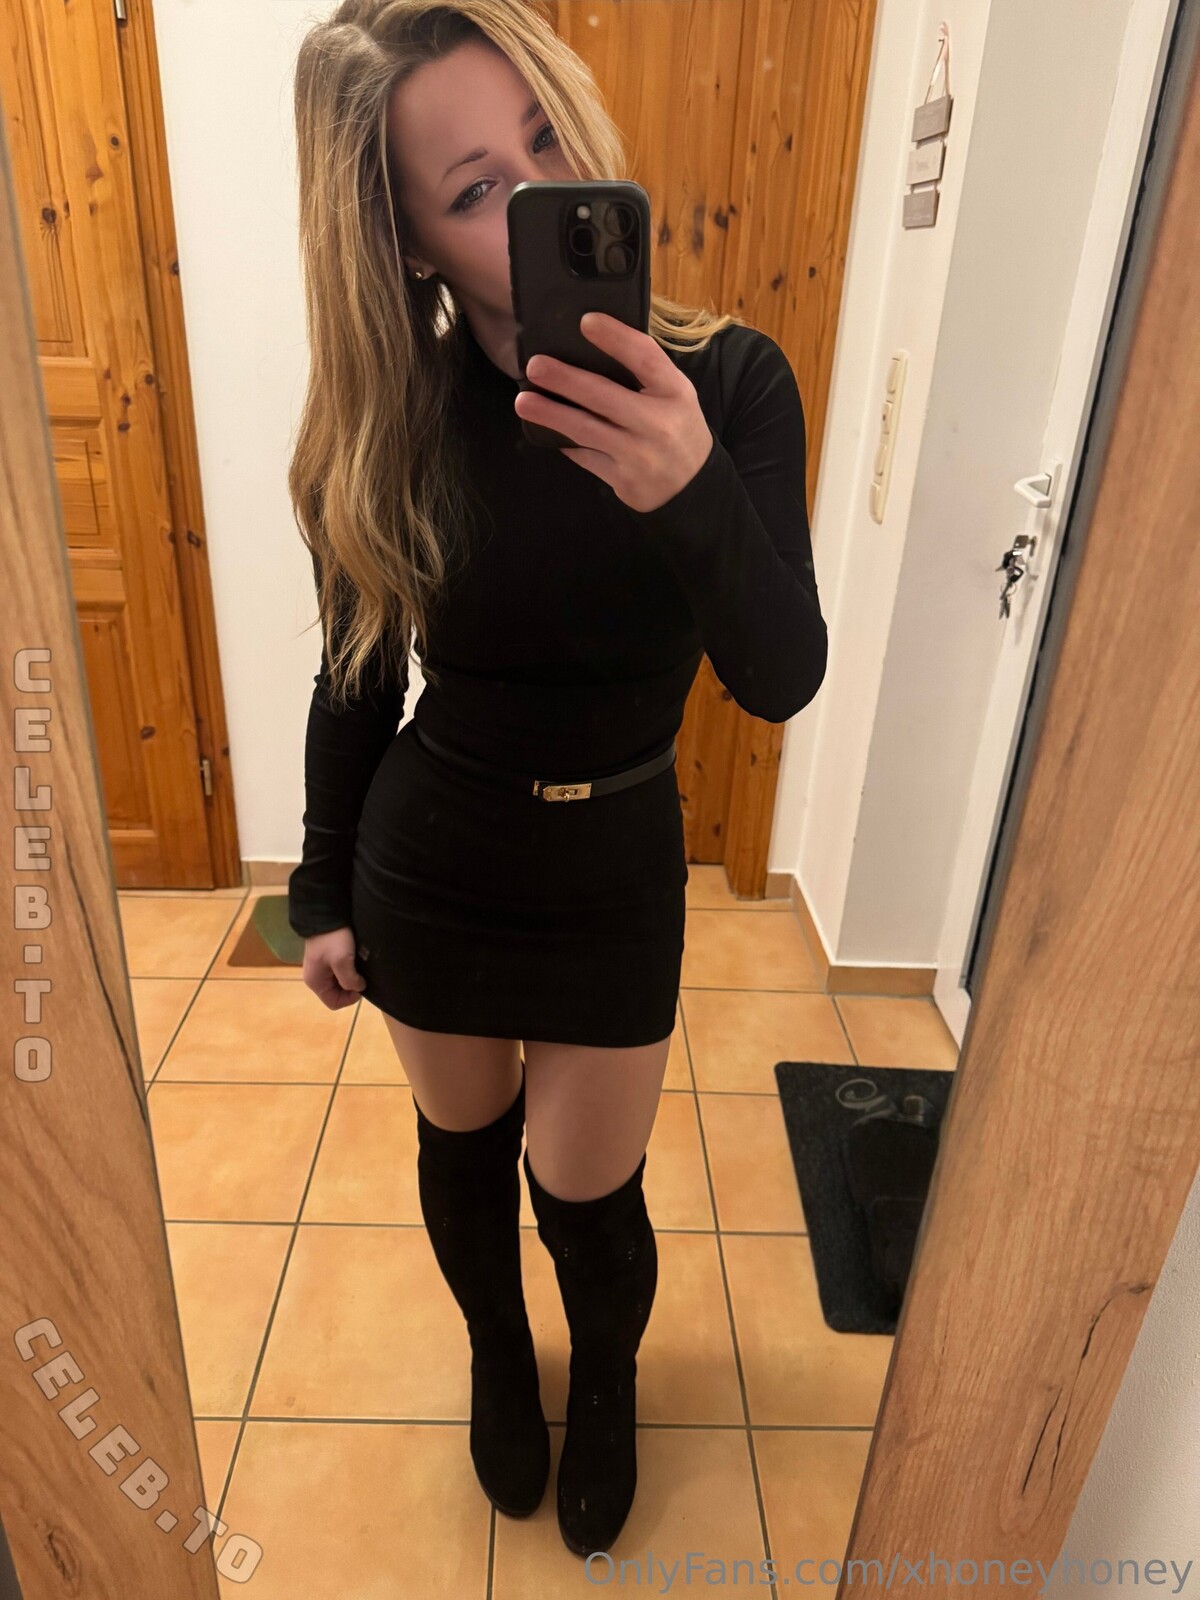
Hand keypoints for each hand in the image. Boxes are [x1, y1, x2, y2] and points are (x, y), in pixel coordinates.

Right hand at [301, 925, 365, 1009]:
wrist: (326, 914)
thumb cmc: (332, 939)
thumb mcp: (342, 961)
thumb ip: (350, 979)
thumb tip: (359, 988)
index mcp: (316, 982)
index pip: (334, 1003)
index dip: (349, 999)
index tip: (360, 985)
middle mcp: (316, 978)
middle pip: (337, 993)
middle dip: (351, 987)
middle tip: (361, 975)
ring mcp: (321, 969)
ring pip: (340, 983)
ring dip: (351, 978)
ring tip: (359, 967)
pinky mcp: (327, 959)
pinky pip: (339, 972)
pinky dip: (348, 970)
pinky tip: (355, 960)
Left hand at [513, 311, 713, 512]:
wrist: (694, 488)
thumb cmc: (677, 429)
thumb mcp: (675, 394)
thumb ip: (646, 372)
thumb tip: (595, 342)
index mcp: (675, 392)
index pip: (644, 357)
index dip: (615, 337)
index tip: (586, 321)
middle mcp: (657, 423)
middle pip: (604, 395)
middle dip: (565, 379)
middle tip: (535, 366)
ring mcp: (638, 454)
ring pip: (586, 430)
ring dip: (550, 414)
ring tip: (523, 402)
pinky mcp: (622, 480)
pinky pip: (585, 457)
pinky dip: (564, 442)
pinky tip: (545, 430)